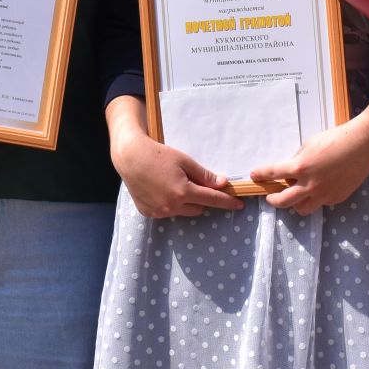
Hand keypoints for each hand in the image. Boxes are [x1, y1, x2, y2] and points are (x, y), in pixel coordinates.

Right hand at [110, 126, 238, 218]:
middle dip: (201, 198)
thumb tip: (223, 184)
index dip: (227, 202)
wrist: (130, 157)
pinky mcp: (149, 213)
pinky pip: (167, 212)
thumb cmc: (158, 155)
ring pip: (183, 212)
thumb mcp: (184, 161)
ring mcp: (159, 212)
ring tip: (173, 184)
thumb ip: (204, 175)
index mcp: (183, 192)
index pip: (212, 200)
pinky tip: (160, 189)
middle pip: (198, 208)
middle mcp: (172, 206)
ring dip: (185, 202)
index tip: (239, 205)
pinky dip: (169, 204)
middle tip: (193, 182)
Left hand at [253, 119, 368, 214]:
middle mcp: (310, 185)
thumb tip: (291, 170)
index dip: (262, 175)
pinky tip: (320, 187)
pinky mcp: (337, 198)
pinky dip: (315, 197)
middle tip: (270, 197)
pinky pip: (320, 202)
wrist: (363, 145)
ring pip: (302, 209)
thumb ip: (298, 159)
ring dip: (294, 203)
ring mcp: (324, 194)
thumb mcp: (310, 145)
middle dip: (273, 200)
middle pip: (284, 201)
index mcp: (300, 167)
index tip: (255, 176)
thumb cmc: (336, 139)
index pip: (273, 174)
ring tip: (295, 195)